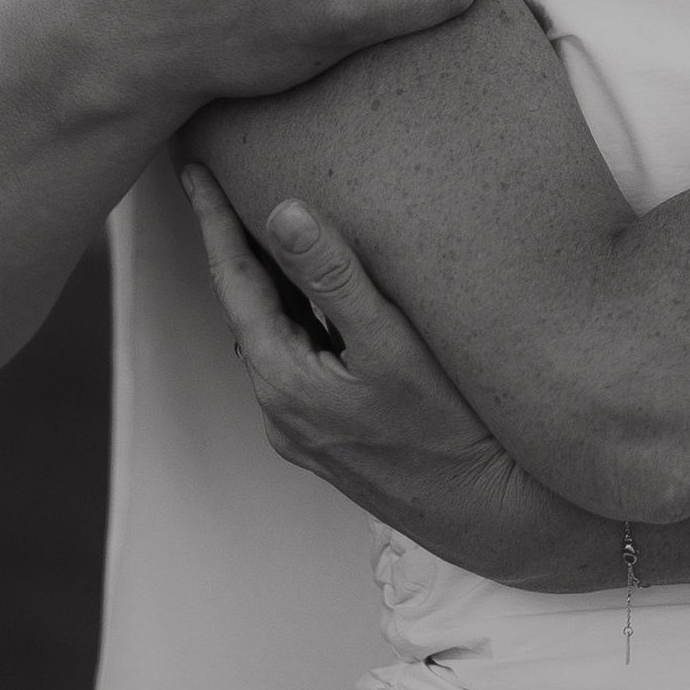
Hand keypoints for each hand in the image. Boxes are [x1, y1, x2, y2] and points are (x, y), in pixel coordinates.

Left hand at [181, 166, 589, 589]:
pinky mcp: (332, 438)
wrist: (497, 519)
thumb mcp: (394, 345)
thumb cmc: (455, 433)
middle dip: (236, 246)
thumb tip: (281, 212)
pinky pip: (300, 361)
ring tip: (266, 226)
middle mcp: (281, 411)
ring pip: (276, 335)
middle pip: (249, 308)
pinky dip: (299, 317)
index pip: (235, 282)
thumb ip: (337, 279)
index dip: (214, 220)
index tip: (192, 170)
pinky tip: (321, 295)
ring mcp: (304, 430)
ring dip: (271, 283)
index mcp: (284, 382)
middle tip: (222, 183)